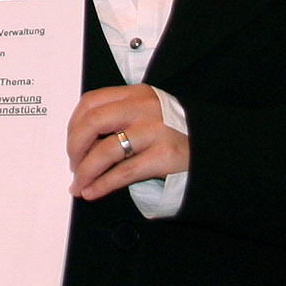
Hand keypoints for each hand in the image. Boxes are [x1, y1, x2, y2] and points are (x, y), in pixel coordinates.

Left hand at [66, 85, 186, 201]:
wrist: (215, 148)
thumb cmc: (176, 132)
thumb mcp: (149, 113)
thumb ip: (120, 116)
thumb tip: (80, 140)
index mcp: (137, 94)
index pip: (91, 101)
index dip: (74, 123)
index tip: (70, 142)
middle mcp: (145, 108)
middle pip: (93, 123)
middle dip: (75, 147)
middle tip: (72, 164)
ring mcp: (156, 131)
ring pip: (105, 151)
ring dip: (85, 171)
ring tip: (79, 184)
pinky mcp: (165, 156)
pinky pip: (123, 173)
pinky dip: (102, 185)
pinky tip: (93, 192)